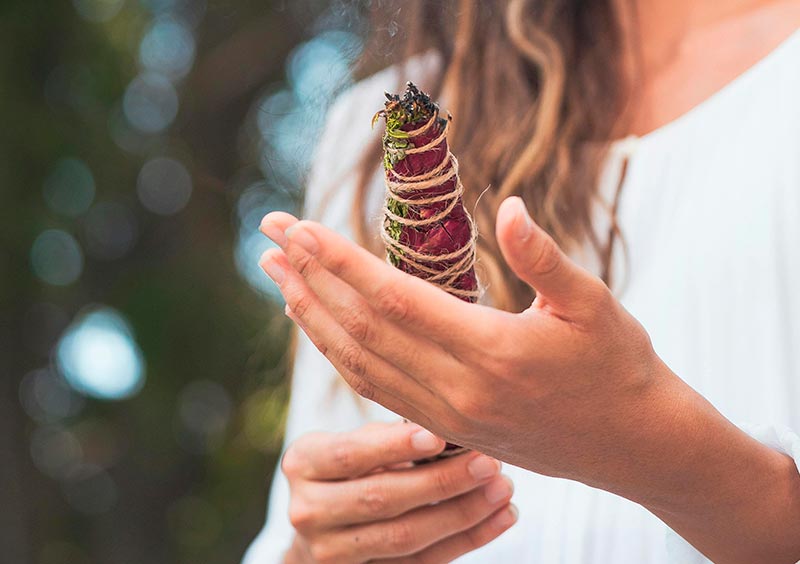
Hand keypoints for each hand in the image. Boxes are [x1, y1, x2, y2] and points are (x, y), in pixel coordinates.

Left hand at [260, 201, 799, 562]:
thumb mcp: (594, 304)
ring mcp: (446, 416)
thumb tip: (508, 207)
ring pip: (359, 363)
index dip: (340, 260)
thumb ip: (544, 258)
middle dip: (308, 277)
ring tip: (278, 276)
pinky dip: (339, 353)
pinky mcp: (445, 429)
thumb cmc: (619, 366)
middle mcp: (457, 390)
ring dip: (312, 316)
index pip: (393, 299)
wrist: (633, 444)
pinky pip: (376, 389)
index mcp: (491, 352)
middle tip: (269, 236)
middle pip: (361, 328)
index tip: (299, 226)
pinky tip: (322, 326)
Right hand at [281, 421, 516, 563]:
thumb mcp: (354, 443)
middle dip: (441, 482)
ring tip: (502, 489)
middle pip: (381, 499)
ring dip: (462, 514)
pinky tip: (500, 517)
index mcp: (303, 464)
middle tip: (488, 463)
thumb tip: (446, 431)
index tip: (439, 435)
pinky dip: (467, 540)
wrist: (323, 528)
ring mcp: (332, 554)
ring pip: (405, 537)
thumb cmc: (351, 469)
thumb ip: (389, 437)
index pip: (349, 455)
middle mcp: (308, 511)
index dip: (394, 446)